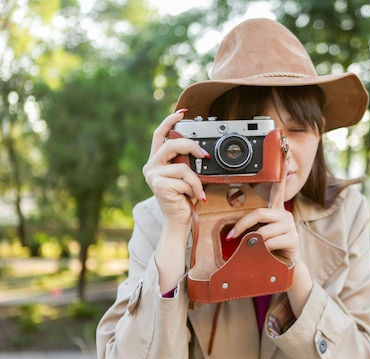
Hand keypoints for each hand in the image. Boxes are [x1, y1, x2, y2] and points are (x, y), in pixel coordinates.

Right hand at [142, 110, 208, 225]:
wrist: (179, 220)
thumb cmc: (184, 198)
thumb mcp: (185, 175)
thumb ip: (185, 161)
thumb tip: (199, 149)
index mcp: (156, 161)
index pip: (159, 135)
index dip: (169, 121)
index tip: (181, 112)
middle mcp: (151, 166)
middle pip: (172, 144)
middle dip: (191, 147)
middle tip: (203, 155)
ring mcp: (153, 175)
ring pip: (182, 166)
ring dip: (196, 180)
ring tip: (198, 191)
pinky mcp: (158, 184)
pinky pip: (185, 179)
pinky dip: (194, 188)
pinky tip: (193, 197)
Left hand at [227, 160, 300, 263]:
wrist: (284, 268)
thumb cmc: (269, 249)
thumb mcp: (259, 234)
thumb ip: (251, 227)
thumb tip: (233, 231)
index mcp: (276, 211)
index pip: (279, 188)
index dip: (281, 172)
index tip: (283, 155)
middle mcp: (284, 215)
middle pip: (259, 213)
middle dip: (242, 226)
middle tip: (231, 236)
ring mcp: (290, 226)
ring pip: (263, 231)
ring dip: (253, 243)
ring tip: (255, 249)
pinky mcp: (293, 239)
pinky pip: (269, 242)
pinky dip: (262, 250)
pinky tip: (265, 254)